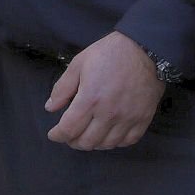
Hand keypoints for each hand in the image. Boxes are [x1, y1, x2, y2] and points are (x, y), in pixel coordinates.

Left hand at [45, 31, 165, 150]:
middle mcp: (109, 113)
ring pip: (107, 144)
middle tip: (69, 135)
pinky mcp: (143, 119)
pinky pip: (128, 141)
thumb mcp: (78, 65)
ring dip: (93, 144)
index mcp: (90, 99)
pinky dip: (115, 142)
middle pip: (87, 142)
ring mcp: (128, 118)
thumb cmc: (108, 54)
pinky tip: (108, 135)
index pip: (69, 129)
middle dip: (73, 141)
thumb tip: (50, 108)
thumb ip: (62, 88)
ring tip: (86, 136)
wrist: (144, 50)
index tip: (53, 135)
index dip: (58, 135)